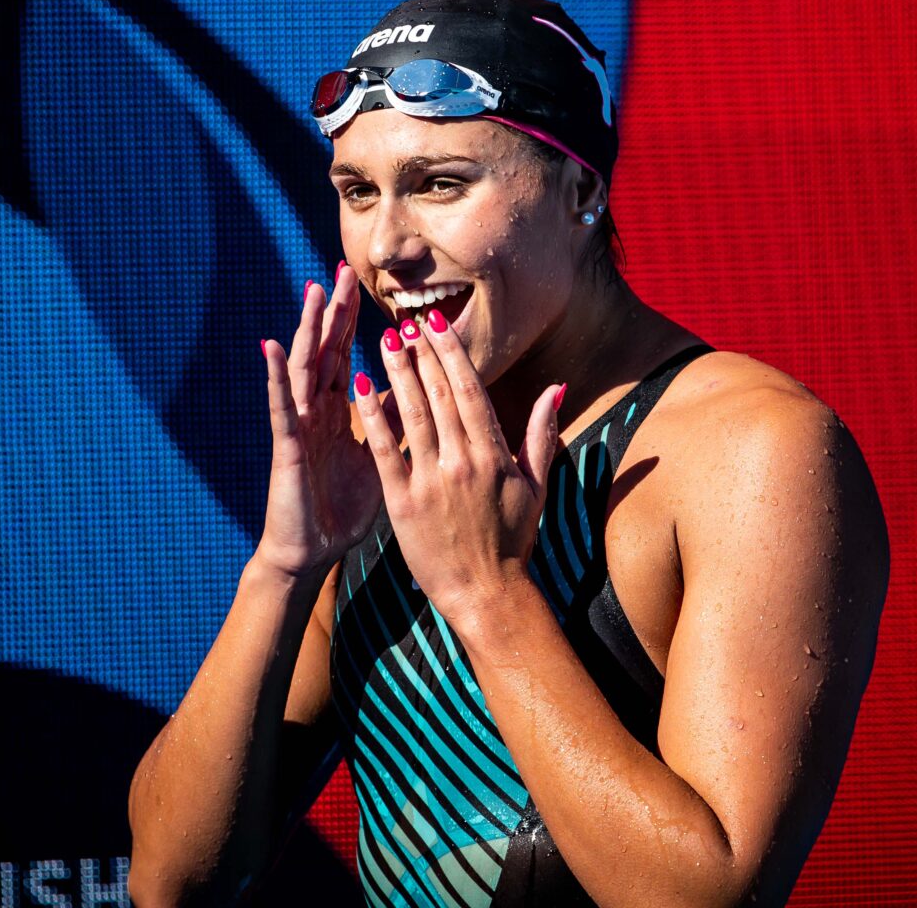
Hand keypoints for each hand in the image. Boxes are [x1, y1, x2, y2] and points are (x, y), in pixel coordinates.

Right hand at [254, 265, 384, 580]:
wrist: (315, 551)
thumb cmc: (343, 509)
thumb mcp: (380, 459)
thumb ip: (393, 425)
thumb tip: (420, 395)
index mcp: (338, 412)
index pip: (346, 355)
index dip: (353, 321)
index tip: (365, 284)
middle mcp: (315, 411)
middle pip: (325, 351)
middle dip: (334, 311)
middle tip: (343, 269)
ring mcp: (299, 424)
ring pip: (304, 367)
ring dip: (308, 328)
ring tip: (313, 291)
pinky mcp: (287, 444)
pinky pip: (281, 405)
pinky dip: (276, 375)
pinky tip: (273, 346)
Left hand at [352, 309, 563, 623]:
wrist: (487, 595)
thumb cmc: (512, 541)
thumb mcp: (537, 486)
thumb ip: (542, 433)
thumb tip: (556, 387)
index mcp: (495, 454)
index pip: (470, 390)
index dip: (451, 352)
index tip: (436, 323)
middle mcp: (465, 461)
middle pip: (440, 394)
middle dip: (421, 353)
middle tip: (403, 320)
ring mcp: (433, 482)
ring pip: (413, 414)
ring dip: (397, 373)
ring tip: (383, 341)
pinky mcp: (404, 504)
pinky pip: (385, 451)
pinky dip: (373, 417)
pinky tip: (360, 387)